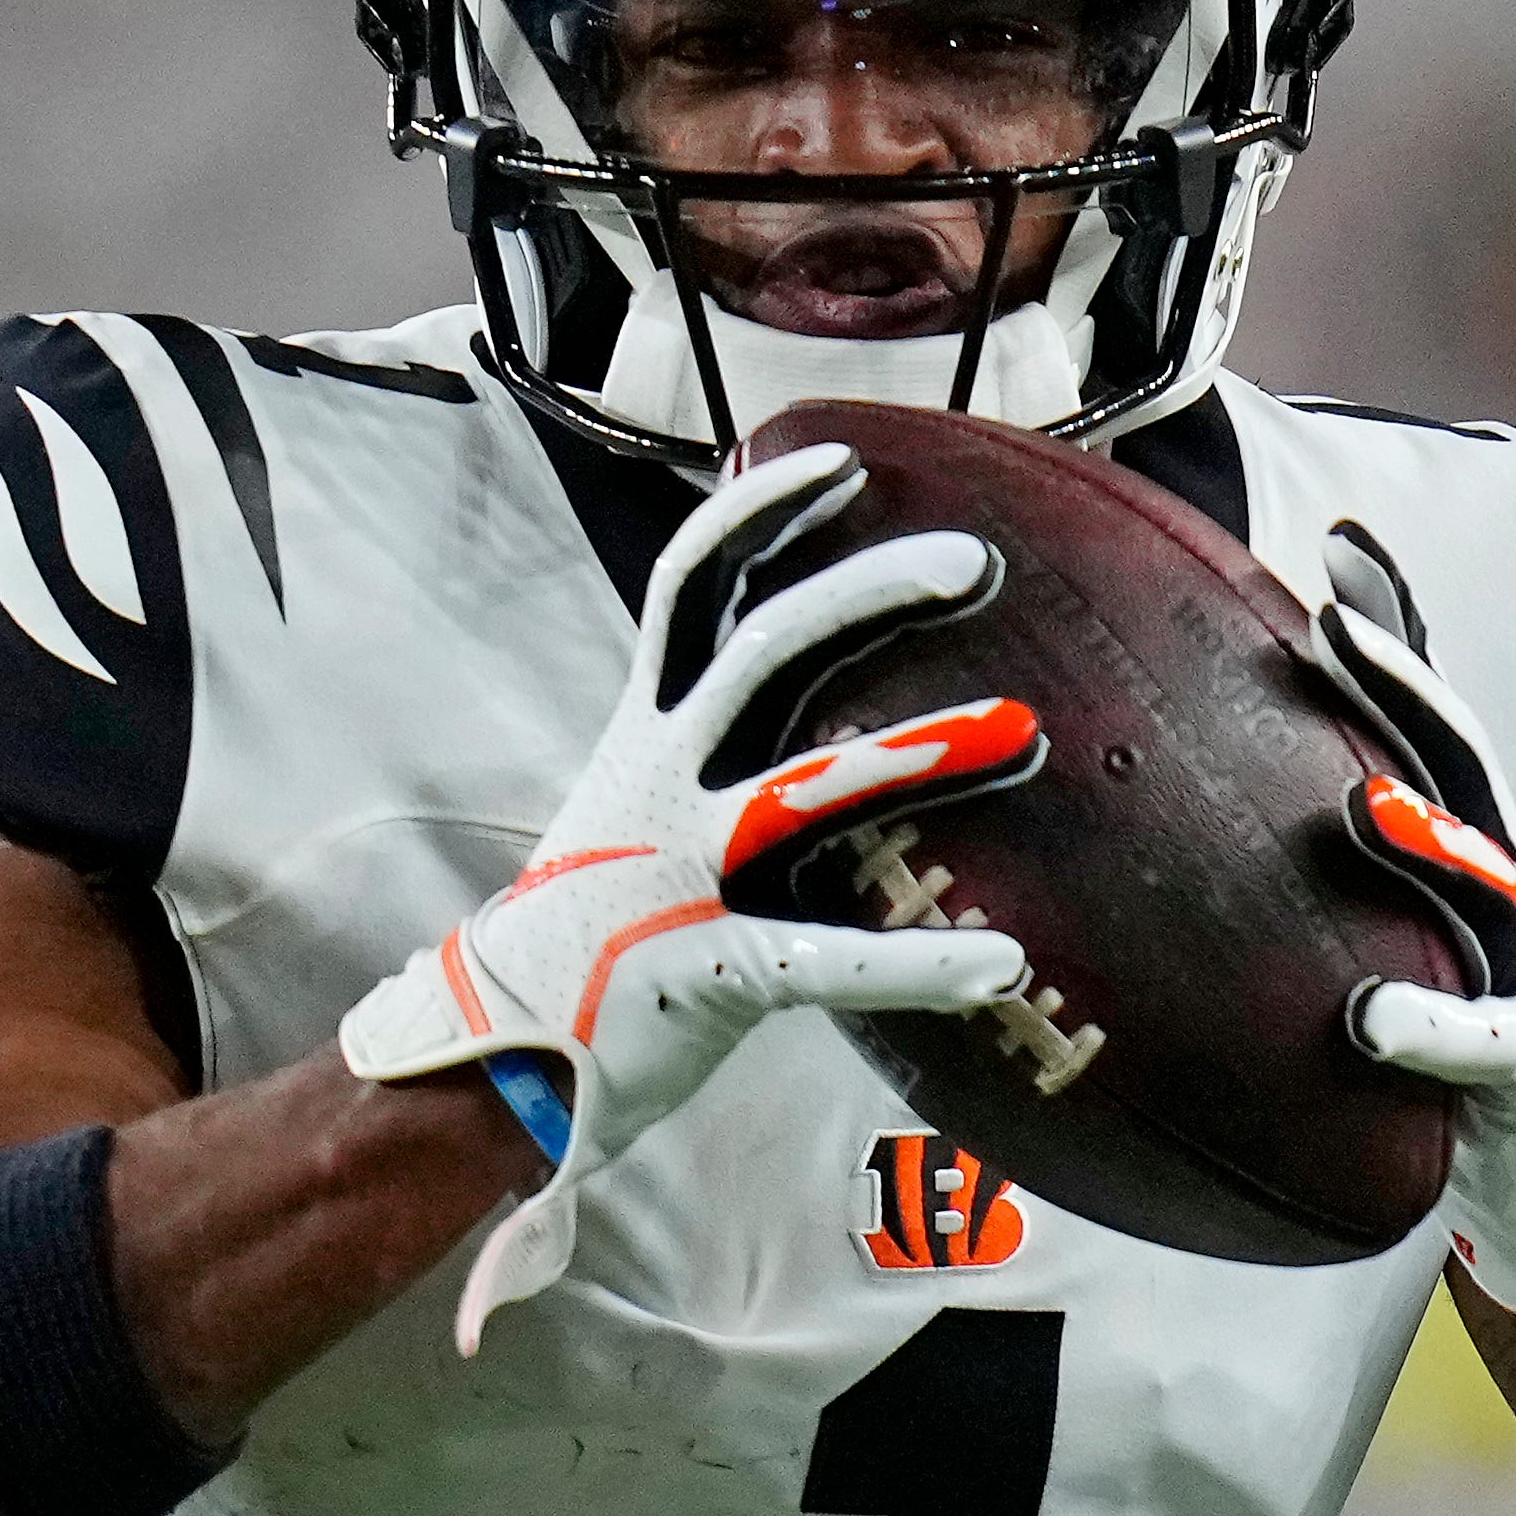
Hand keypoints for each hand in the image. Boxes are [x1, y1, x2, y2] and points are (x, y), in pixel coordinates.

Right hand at [336, 437, 1047, 1346]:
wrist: (489, 1056)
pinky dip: (915, 966)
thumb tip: (796, 695)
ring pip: (805, 789)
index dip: (759, 512)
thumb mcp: (634, 810)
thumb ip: (710, 749)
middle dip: (867, 593)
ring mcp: (681, 876)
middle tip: (974, 561)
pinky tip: (1000, 965)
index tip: (842, 459)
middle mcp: (662, 786)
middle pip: (764, 651)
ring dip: (918, 752)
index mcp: (646, 738)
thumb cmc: (590, 933)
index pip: (692, 587)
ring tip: (1026, 730)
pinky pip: (825, 965)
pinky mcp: (706, 972)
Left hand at [1314, 619, 1515, 1336]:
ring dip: (1424, 848)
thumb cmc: (1490, 1092)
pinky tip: (1364, 1018)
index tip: (1330, 571)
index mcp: (1496, 877)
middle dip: (1403, 696)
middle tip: (1328, 622)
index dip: (1391, 658)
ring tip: (1355, 804)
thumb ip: (1367, 917)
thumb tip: (1246, 848)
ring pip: (1479, 902)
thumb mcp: (1428, 978)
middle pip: (1462, 780)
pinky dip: (1424, 1029)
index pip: (1436, 745)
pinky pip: (1479, 1049)